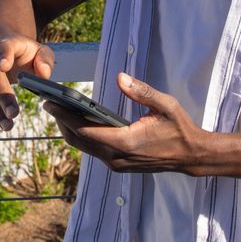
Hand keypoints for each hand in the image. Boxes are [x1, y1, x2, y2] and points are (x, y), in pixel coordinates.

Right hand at [0, 34, 54, 130]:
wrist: (5, 50)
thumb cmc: (27, 55)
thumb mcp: (41, 53)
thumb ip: (45, 61)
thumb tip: (44, 74)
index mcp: (9, 43)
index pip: (5, 46)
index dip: (4, 55)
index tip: (4, 66)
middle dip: (1, 96)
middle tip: (14, 115)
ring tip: (6, 124)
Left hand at [44, 72, 206, 173]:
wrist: (191, 155)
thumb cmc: (179, 128)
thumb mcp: (165, 104)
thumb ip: (141, 91)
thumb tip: (120, 77)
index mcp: (126, 142)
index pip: (86, 130)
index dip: (65, 117)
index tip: (50, 103)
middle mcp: (117, 157)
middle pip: (79, 140)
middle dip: (62, 122)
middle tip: (49, 104)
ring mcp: (117, 163)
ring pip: (85, 147)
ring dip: (71, 130)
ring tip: (60, 110)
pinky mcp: (119, 164)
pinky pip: (94, 150)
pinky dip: (83, 136)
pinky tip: (79, 121)